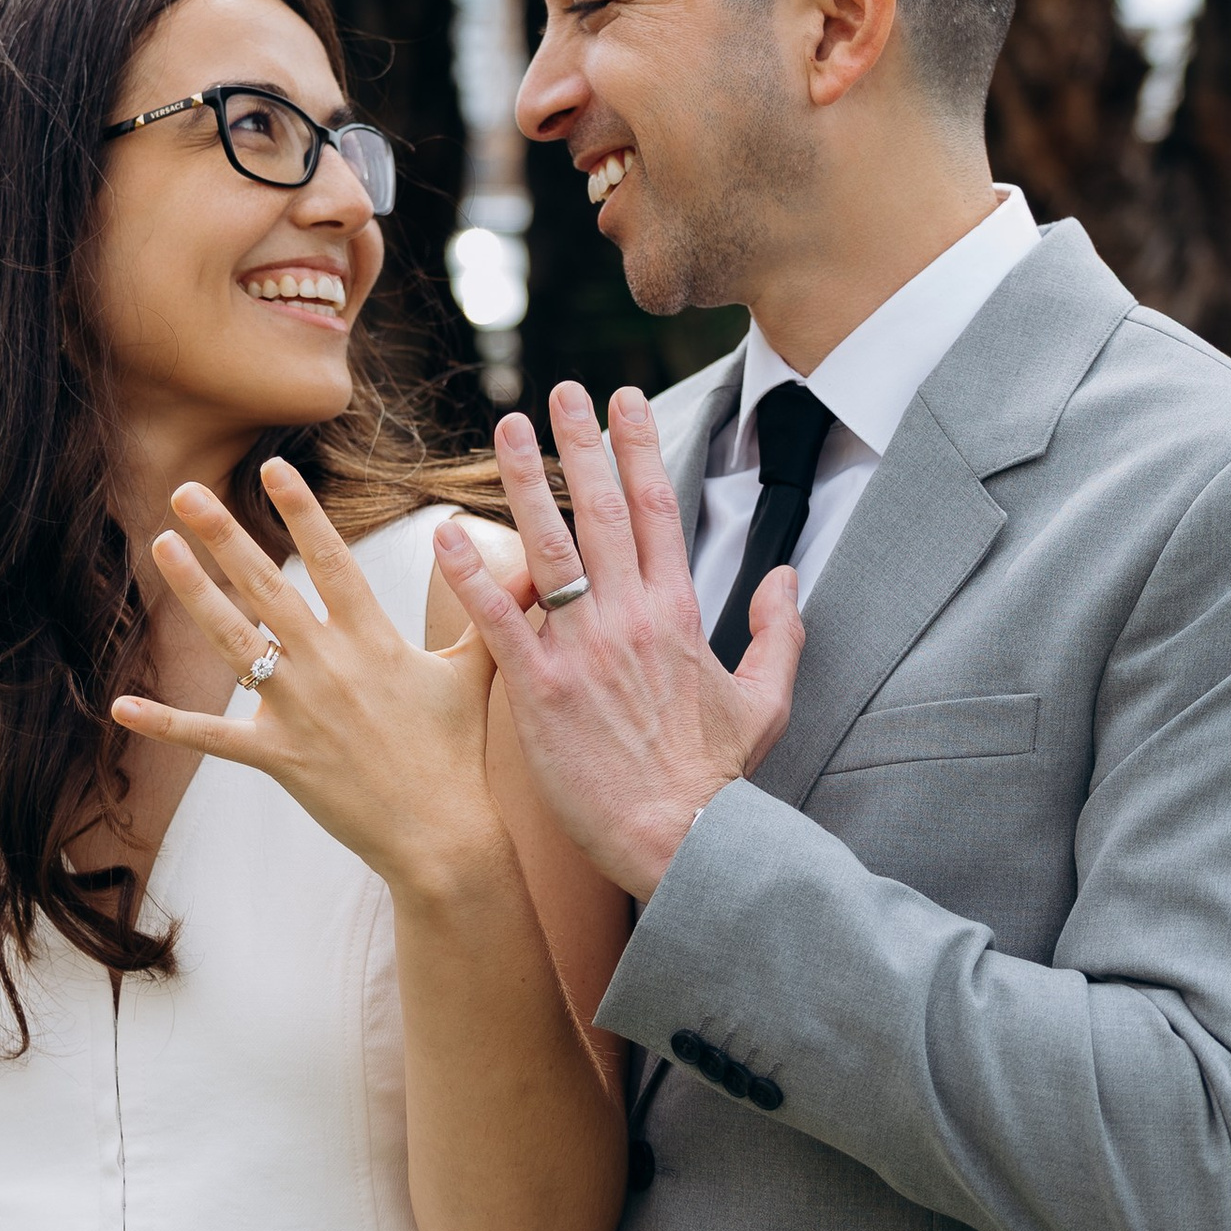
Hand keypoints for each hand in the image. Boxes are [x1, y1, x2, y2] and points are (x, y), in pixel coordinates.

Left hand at [113, 456, 506, 899]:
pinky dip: (165, 722)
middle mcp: (329, 665)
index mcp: (373, 640)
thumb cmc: (459, 754)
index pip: (331, 559)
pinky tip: (121, 704)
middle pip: (267, 587)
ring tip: (160, 547)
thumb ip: (495, 611)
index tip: (273, 467)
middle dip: (223, 535)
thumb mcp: (479, 673)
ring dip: (192, 593)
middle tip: (186, 490)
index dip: (302, 511)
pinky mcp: (277, 756)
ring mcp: (298, 710)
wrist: (441, 835)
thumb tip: (541, 563)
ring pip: (233, 641)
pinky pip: (211, 735)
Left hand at [432, 381, 803, 900]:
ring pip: (549, 547)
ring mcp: (584, 651)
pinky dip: (472, 575)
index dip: (637, 448)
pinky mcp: (541, 692)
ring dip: (524, 482)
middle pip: (601, 510)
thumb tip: (786, 578)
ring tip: (504, 428)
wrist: (683, 841)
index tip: (622, 400)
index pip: (657, 509)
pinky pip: (501, 622)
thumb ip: (779, 632)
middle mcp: (631, 618)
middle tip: (558, 390)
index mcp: (679, 614)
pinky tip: (444, 533)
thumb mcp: (766, 701)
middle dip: (580, 443)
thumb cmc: (717, 780)